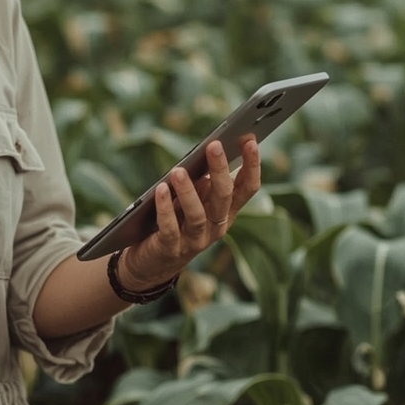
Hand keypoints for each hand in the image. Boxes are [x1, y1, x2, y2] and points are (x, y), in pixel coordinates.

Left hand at [123, 137, 262, 288]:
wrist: (153, 263)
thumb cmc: (176, 221)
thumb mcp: (195, 201)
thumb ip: (204, 182)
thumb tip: (210, 153)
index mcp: (226, 211)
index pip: (247, 188)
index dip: (252, 165)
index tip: (250, 141)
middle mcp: (216, 227)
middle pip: (224, 197)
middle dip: (220, 170)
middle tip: (214, 145)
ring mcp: (195, 241)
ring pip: (197, 215)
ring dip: (188, 191)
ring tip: (178, 171)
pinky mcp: (171, 249)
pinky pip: (169, 228)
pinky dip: (165, 208)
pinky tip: (160, 190)